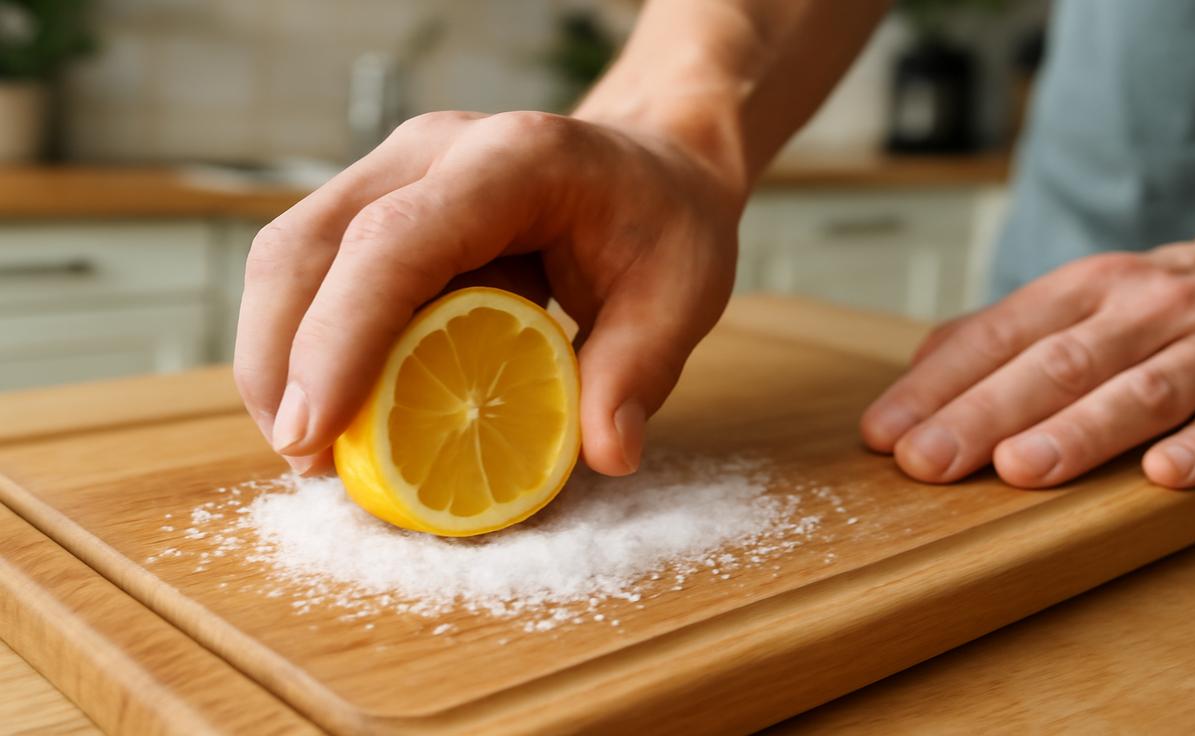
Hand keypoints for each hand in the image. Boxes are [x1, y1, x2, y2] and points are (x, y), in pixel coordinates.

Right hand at [234, 111, 741, 475]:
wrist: (653, 160)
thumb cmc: (665, 222)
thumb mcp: (683, 293)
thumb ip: (640, 372)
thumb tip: (605, 456)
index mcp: (514, 160)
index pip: (393, 242)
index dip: (339, 339)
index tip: (315, 436)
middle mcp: (435, 149)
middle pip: (308, 243)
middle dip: (281, 360)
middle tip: (304, 462)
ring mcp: (398, 168)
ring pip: (290, 253)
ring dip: (277, 355)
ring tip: (308, 448)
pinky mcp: (381, 200)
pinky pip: (315, 267)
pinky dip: (305, 341)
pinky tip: (330, 406)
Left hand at [861, 243, 1194, 487]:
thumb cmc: (1155, 303)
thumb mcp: (1075, 297)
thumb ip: (997, 334)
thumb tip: (916, 377)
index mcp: (1086, 286)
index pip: (998, 336)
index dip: (938, 386)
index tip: (885, 433)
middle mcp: (1145, 308)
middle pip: (1057, 365)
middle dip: (985, 415)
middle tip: (927, 461)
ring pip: (1140, 391)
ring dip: (1079, 431)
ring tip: (1019, 469)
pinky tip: (1163, 476)